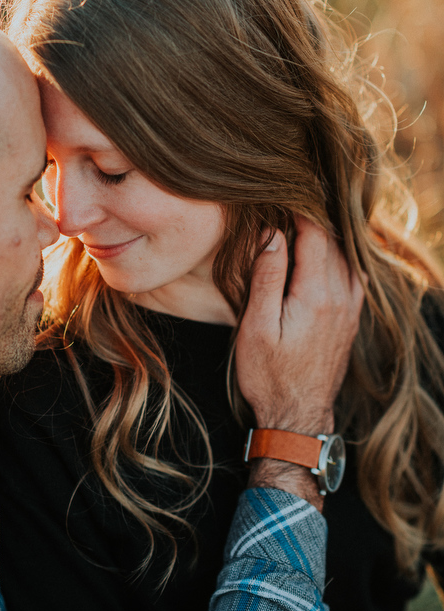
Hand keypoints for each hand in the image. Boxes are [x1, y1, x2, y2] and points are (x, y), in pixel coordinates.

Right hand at [236, 216, 363, 433]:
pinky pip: (354, 274)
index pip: (315, 235)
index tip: (281, 194)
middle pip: (333, 242)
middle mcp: (341, 297)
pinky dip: (341, 255)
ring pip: (346, 256)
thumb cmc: (268, 375)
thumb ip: (267, 277)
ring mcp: (351, 309)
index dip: (300, 209)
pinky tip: (327, 252)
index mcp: (316, 295)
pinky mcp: (351, 319)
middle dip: (313, 218)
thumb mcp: (256, 326)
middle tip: (289, 202)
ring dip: (327, 236)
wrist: (297, 416)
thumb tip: (272, 233)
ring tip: (304, 221)